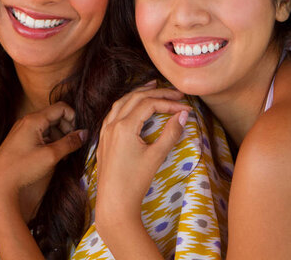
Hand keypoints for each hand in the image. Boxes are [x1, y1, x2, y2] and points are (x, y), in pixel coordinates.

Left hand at [0, 101, 86, 223]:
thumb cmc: (22, 168)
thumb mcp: (51, 155)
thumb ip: (70, 143)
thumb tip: (85, 133)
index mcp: (34, 120)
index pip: (61, 108)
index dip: (73, 118)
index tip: (78, 135)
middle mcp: (27, 121)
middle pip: (55, 116)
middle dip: (67, 129)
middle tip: (72, 146)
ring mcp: (23, 130)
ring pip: (48, 126)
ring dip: (59, 137)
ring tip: (63, 155)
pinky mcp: (20, 140)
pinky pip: (40, 134)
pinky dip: (50, 142)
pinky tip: (53, 157)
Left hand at [96, 81, 189, 230]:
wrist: (114, 202)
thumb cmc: (135, 181)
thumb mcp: (156, 156)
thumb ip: (170, 133)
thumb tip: (184, 115)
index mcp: (124, 127)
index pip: (149, 104)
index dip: (169, 103)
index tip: (186, 108)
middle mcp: (112, 125)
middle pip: (135, 98)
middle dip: (156, 93)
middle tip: (175, 93)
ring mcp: (105, 131)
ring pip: (121, 103)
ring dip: (138, 94)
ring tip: (153, 88)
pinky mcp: (104, 138)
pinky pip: (114, 113)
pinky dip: (126, 104)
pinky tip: (134, 106)